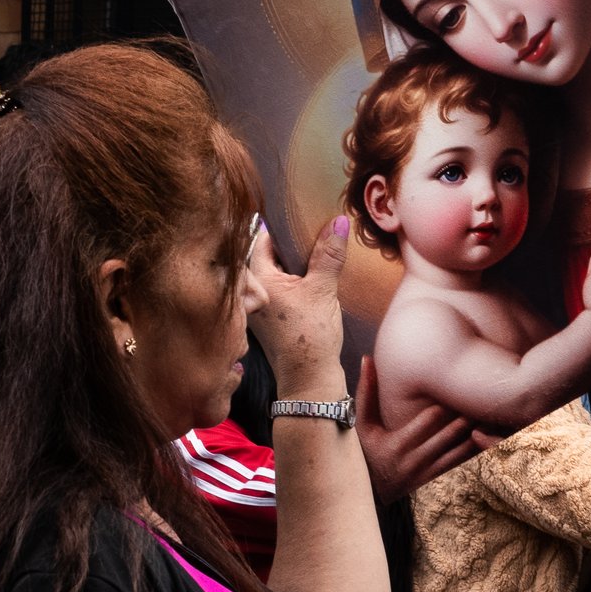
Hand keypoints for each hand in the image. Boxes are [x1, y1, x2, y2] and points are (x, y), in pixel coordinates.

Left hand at [247, 215, 349, 402]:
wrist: (308, 380)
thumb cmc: (309, 338)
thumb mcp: (323, 290)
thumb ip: (329, 254)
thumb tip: (337, 222)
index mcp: (256, 279)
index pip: (263, 238)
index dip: (283, 224)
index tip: (302, 211)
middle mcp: (252, 289)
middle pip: (270, 253)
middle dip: (292, 242)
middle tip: (316, 227)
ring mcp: (260, 303)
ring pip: (277, 270)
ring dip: (296, 261)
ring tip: (319, 248)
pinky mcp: (271, 314)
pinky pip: (281, 285)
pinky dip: (296, 278)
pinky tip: (314, 276)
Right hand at [355, 355, 498, 500]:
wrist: (369, 491)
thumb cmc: (366, 450)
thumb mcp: (363, 424)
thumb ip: (366, 392)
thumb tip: (366, 357)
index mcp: (398, 443)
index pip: (429, 418)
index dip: (446, 402)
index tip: (462, 385)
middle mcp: (415, 460)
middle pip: (449, 432)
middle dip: (468, 413)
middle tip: (488, 394)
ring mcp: (428, 472)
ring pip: (460, 449)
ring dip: (478, 431)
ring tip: (494, 412)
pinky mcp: (437, 479)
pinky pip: (461, 463)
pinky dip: (476, 449)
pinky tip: (489, 435)